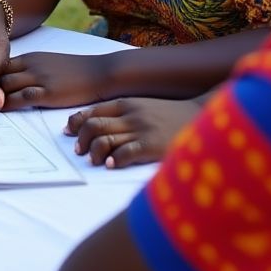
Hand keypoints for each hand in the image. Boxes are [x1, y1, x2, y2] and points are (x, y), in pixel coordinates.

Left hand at [0, 51, 114, 109]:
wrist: (100, 72)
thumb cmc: (77, 71)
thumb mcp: (51, 63)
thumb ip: (33, 69)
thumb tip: (20, 79)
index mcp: (31, 57)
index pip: (1, 63)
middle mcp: (31, 65)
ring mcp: (39, 78)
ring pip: (6, 84)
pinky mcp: (48, 92)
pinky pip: (21, 97)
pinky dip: (6, 103)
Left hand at [64, 97, 201, 168]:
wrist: (202, 117)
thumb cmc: (171, 115)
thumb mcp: (144, 107)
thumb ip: (124, 114)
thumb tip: (100, 126)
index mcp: (126, 104)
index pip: (92, 111)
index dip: (76, 122)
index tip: (68, 131)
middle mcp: (130, 115)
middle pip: (93, 126)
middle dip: (80, 139)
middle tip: (78, 150)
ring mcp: (141, 130)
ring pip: (104, 140)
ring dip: (93, 152)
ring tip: (93, 161)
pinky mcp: (152, 145)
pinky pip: (125, 153)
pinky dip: (114, 160)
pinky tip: (111, 166)